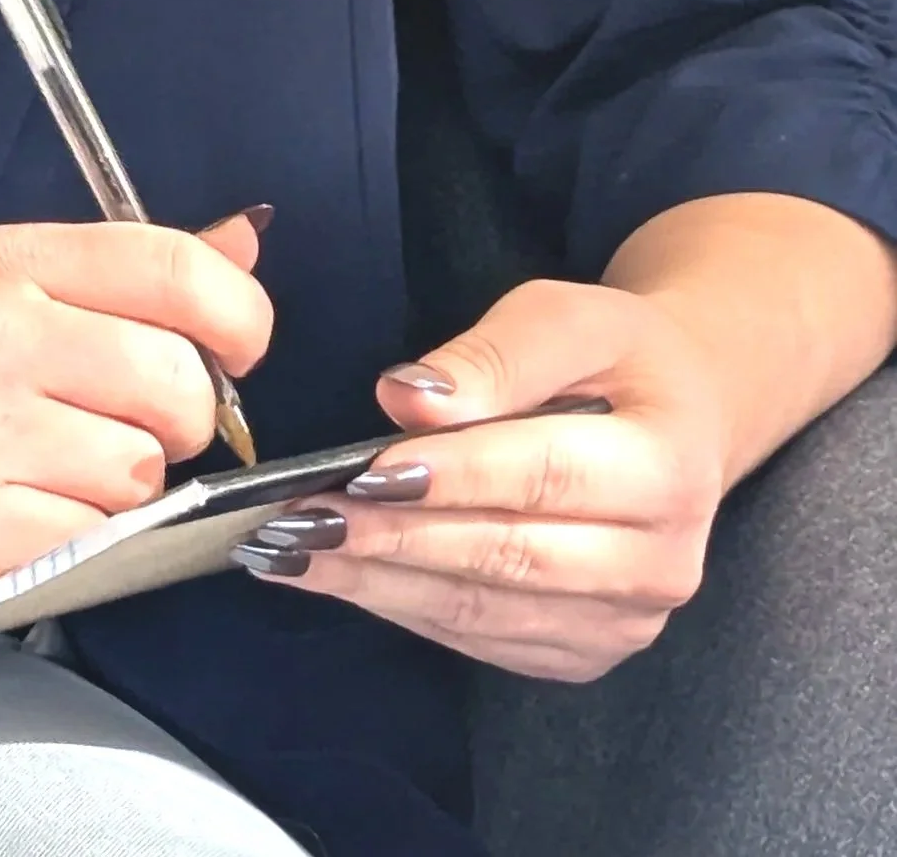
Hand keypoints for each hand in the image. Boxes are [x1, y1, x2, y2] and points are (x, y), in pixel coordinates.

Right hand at [0, 212, 271, 613]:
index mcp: (0, 263)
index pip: (175, 271)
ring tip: (44, 469)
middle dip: (174, 421)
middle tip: (115, 423)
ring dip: (119, 487)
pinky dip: (75, 541)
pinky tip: (17, 514)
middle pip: (180, 388)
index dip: (238, 318)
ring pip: (143, 475)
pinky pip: (94, 544)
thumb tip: (245, 242)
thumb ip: (116, 272)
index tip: (233, 350)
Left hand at [233, 276, 729, 677]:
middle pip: (510, 557)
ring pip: (485, 610)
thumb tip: (408, 401)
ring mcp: (624, 623)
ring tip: (288, 551)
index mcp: (668, 467)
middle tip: (297, 520)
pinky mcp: (584, 651)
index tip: (364, 470)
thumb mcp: (567, 317)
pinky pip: (483, 638)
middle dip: (394, 540)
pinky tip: (337, 575)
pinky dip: (404, 608)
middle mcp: (659, 564)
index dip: (454, 476)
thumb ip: (493, 356)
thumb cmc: (615, 356)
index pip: (546, 475)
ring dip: (380, 584)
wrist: (682, 419)